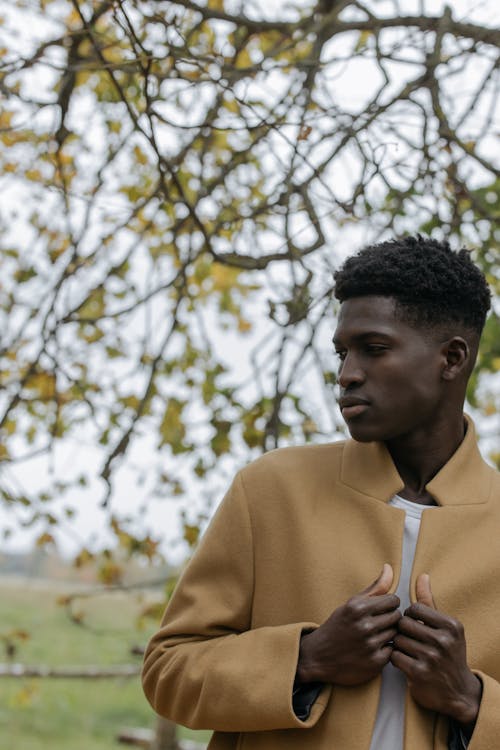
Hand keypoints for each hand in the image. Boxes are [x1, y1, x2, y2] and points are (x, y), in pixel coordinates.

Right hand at [296, 563, 400, 685]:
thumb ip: (374, 588)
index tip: (381, 609)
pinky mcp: (375, 663)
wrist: (318, 657)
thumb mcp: (351, 604)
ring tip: (375, 636)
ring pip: (396, 634)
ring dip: (388, 635)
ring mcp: (370, 645)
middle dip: (390, 619)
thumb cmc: (337, 626)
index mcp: (358, 607)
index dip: (389, 604)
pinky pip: (393, 651)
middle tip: (378, 624)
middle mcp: (364, 626)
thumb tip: (389, 567)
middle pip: (397, 617)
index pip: (393, 600)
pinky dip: (386, 650)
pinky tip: (373, 649)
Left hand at [391, 573, 481, 725]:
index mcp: (451, 625)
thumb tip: (422, 576)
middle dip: (403, 631)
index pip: (415, 608)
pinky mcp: (419, 673)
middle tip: (409, 640)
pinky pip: (395, 656)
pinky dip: (396, 659)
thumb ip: (430, 602)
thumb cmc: (448, 654)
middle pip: (404, 624)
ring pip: (398, 640)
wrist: (458, 692)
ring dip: (399, 646)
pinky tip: (405, 662)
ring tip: (408, 651)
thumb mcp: (446, 628)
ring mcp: (431, 658)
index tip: (415, 626)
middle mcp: (443, 641)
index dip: (410, 616)